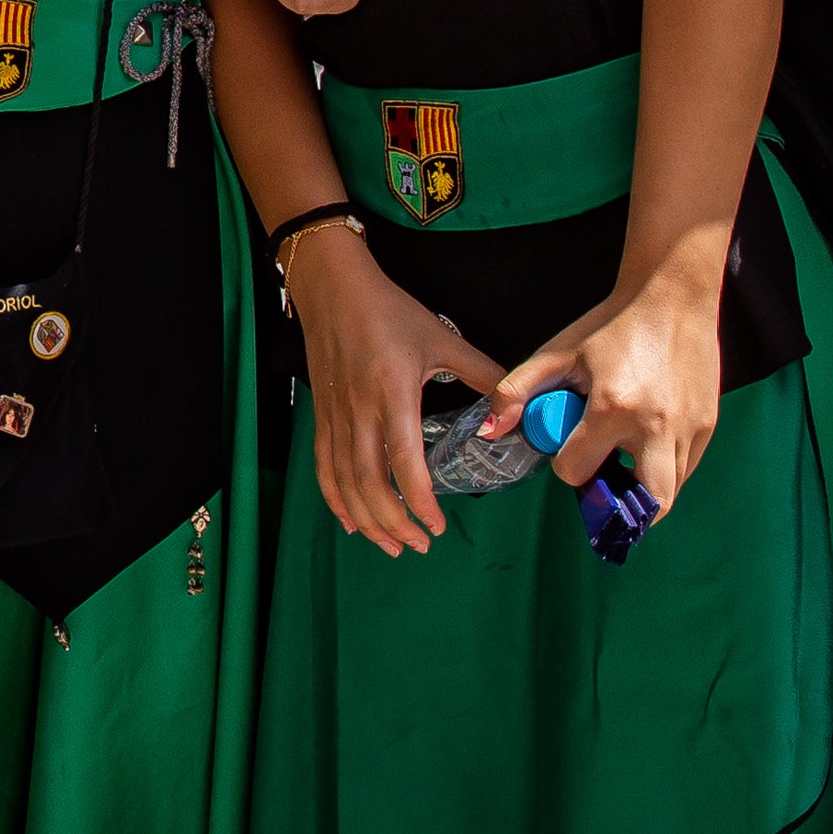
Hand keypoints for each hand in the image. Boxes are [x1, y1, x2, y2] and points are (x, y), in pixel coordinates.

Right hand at [293, 230, 502, 553]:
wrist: (333, 287)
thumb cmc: (389, 310)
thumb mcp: (441, 337)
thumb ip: (481, 371)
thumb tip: (510, 405)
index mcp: (393, 392)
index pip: (403, 461)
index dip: (420, 500)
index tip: (438, 526)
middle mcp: (359, 410)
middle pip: (369, 483)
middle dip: (394, 523)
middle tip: (420, 546)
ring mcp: (335, 415)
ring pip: (344, 482)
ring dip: (367, 519)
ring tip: (391, 545)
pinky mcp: (322, 415)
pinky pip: (324, 467)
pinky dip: (336, 499)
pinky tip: (351, 521)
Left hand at [491, 263, 726, 515]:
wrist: (672, 297)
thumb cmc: (612, 325)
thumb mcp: (558, 353)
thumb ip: (518, 391)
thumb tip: (491, 431)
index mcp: (613, 408)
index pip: (578, 470)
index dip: (565, 463)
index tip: (567, 445)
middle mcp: (657, 427)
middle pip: (647, 505)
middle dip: (620, 506)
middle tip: (604, 481)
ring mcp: (689, 429)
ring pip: (670, 491)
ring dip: (642, 488)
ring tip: (623, 459)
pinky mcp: (708, 426)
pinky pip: (687, 468)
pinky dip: (665, 469)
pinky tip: (646, 444)